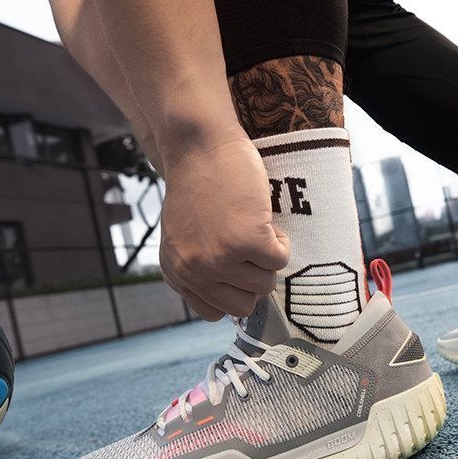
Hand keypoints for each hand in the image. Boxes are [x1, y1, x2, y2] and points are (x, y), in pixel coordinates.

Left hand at [159, 135, 289, 319]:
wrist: (200, 146)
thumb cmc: (197, 185)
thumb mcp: (184, 237)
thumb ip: (200, 269)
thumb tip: (237, 304)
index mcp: (176, 274)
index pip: (215, 313)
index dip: (233, 290)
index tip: (237, 266)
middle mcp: (194, 271)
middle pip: (244, 306)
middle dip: (254, 278)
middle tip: (248, 246)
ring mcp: (220, 259)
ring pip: (266, 284)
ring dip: (268, 257)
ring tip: (253, 226)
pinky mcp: (248, 241)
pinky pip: (281, 260)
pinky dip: (281, 240)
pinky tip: (263, 218)